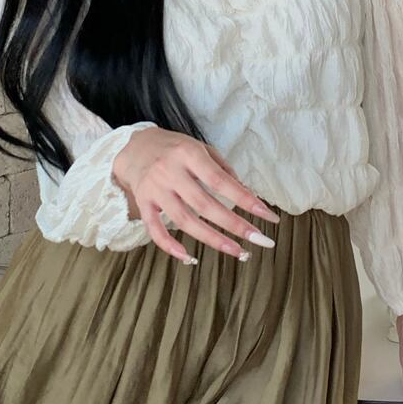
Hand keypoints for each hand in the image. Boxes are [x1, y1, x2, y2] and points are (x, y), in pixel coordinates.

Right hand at [111, 127, 280, 263]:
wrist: (134, 146)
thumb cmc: (175, 148)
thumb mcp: (201, 149)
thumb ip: (223, 170)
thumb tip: (248, 194)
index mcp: (189, 154)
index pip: (221, 181)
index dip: (246, 200)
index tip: (268, 216)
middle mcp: (170, 172)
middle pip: (206, 205)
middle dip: (235, 225)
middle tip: (260, 240)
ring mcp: (155, 189)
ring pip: (185, 221)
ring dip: (213, 239)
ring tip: (238, 251)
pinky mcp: (143, 203)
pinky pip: (155, 230)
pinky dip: (170, 246)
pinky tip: (190, 258)